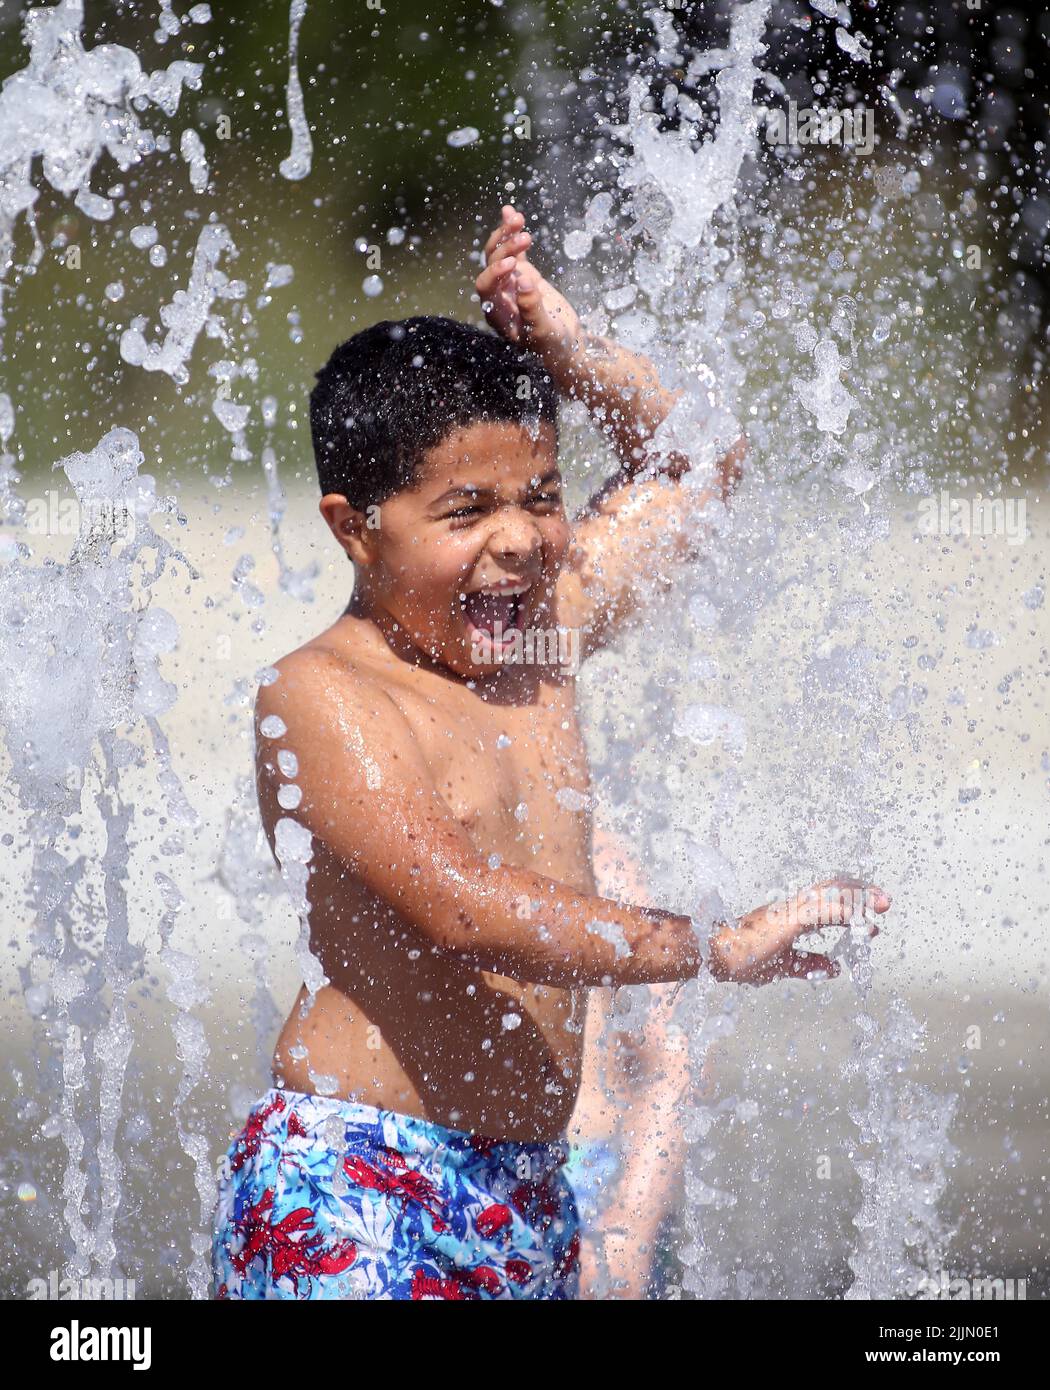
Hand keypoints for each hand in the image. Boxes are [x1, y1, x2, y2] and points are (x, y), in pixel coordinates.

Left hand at [475, 204, 581, 376]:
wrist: (564, 345)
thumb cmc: (552, 345)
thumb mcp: (544, 331)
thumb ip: (532, 308)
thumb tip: (523, 281)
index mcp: (497, 312)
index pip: (485, 286)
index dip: (495, 272)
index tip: (514, 264)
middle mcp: (498, 295)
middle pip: (491, 264)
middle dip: (505, 248)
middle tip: (524, 236)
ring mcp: (509, 282)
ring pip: (499, 253)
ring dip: (506, 235)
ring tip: (518, 218)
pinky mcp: (522, 274)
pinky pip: (514, 251)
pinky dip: (511, 233)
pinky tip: (511, 212)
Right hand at [707, 877, 890, 984]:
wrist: (714, 955)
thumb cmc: (740, 960)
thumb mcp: (783, 966)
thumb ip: (808, 964)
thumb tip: (835, 969)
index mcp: (788, 915)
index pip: (824, 899)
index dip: (850, 903)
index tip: (872, 915)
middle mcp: (791, 906)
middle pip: (832, 889)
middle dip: (861, 893)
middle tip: (885, 901)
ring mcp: (790, 910)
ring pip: (832, 895)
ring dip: (860, 898)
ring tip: (883, 903)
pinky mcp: (789, 918)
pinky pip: (823, 910)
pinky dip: (846, 910)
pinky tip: (862, 916)